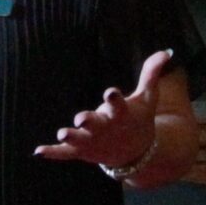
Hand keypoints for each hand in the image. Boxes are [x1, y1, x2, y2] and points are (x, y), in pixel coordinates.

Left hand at [34, 49, 174, 169]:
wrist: (138, 154)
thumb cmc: (139, 119)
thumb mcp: (148, 97)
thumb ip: (151, 73)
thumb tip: (167, 51)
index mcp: (121, 114)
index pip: (119, 104)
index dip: (114, 98)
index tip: (111, 92)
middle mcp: (106, 128)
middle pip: (96, 124)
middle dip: (89, 121)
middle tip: (81, 117)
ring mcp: (93, 141)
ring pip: (80, 139)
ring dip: (71, 137)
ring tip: (62, 133)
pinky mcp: (82, 151)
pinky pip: (66, 153)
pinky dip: (53, 152)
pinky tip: (38, 151)